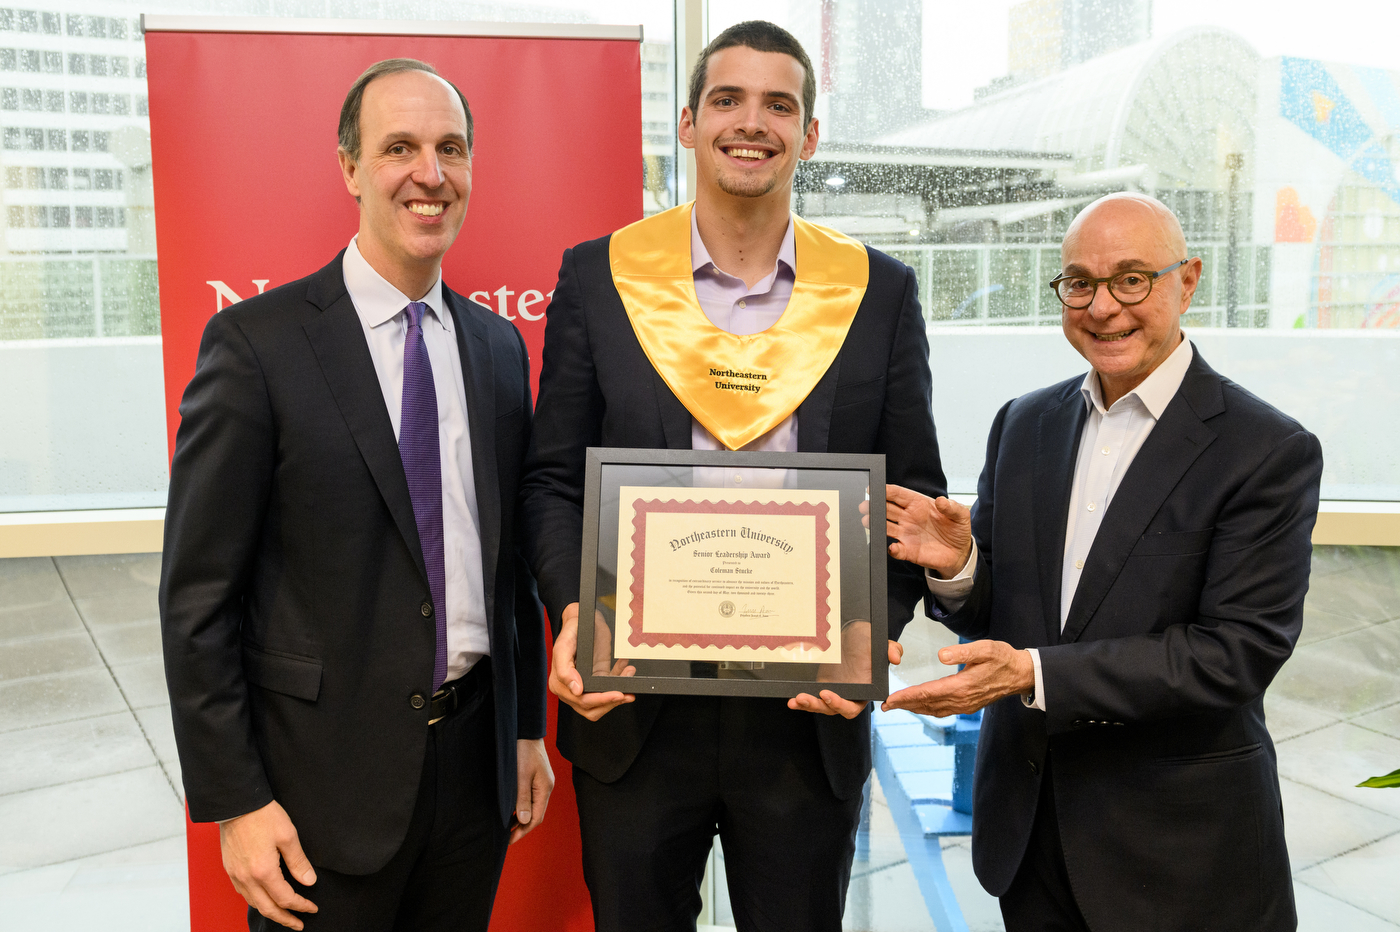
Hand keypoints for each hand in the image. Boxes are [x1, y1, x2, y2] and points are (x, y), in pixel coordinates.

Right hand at [219, 800, 316, 929]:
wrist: (236, 804)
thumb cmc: (262, 816)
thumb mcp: (288, 836)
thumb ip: (299, 862)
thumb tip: (309, 882)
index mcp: (263, 871)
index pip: (285, 899)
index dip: (301, 906)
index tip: (312, 908)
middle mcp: (246, 878)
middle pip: (267, 908)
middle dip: (285, 919)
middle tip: (299, 924)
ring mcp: (235, 875)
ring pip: (253, 903)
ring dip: (270, 911)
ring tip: (284, 915)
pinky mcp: (229, 869)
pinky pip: (243, 893)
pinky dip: (256, 901)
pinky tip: (264, 898)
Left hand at [509, 738, 553, 843]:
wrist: (525, 730)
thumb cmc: (522, 751)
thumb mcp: (520, 776)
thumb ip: (522, 799)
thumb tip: (523, 822)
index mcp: (545, 789)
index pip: (536, 817)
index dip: (523, 830)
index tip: (509, 840)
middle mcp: (546, 788)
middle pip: (537, 814)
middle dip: (523, 827)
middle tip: (507, 837)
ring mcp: (543, 782)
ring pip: (534, 806)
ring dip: (522, 818)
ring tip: (507, 826)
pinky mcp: (537, 778)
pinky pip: (531, 798)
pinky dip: (522, 807)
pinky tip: (512, 810)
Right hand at [548, 602, 635, 721]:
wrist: (582, 619)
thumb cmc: (571, 631)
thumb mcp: (563, 646)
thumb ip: (565, 669)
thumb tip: (576, 690)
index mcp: (559, 683)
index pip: (581, 701)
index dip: (600, 700)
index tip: (617, 694)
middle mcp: (571, 688)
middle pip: (592, 708)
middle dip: (611, 701)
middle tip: (626, 692)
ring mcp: (585, 685)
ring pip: (602, 703)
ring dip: (618, 694)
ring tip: (628, 675)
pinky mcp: (598, 678)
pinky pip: (610, 688)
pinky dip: (621, 680)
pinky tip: (626, 668)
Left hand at [789, 636, 903, 718]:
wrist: (851, 634)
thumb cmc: (866, 640)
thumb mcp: (878, 640)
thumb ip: (890, 648)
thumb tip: (895, 658)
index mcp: (864, 690)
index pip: (853, 706)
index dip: (841, 704)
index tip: (828, 694)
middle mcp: (849, 695)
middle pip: (834, 710)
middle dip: (821, 705)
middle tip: (808, 696)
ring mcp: (834, 693)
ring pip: (821, 707)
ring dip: (808, 705)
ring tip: (797, 699)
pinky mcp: (820, 688)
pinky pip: (811, 700)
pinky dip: (801, 703)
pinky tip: (791, 701)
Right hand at [863, 485, 971, 578]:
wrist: (959, 553)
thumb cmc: (957, 530)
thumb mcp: (961, 515)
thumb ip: (952, 507)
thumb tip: (942, 501)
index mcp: (918, 504)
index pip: (899, 495)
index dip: (886, 490)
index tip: (874, 489)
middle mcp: (908, 517)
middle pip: (886, 509)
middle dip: (874, 506)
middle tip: (865, 505)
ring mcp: (906, 533)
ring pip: (885, 526)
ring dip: (875, 524)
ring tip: (868, 522)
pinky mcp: (908, 550)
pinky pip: (896, 549)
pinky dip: (893, 549)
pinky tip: (893, 547)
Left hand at [882, 640, 1032, 716]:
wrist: (1021, 674)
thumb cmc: (1003, 659)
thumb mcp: (986, 649)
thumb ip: (963, 651)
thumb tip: (942, 655)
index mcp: (963, 686)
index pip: (928, 693)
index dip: (908, 696)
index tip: (891, 699)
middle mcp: (962, 699)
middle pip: (927, 704)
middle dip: (905, 705)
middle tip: (886, 705)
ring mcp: (965, 705)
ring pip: (934, 710)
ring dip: (915, 708)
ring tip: (898, 706)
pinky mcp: (968, 705)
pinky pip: (943, 710)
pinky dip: (927, 709)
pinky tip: (921, 706)